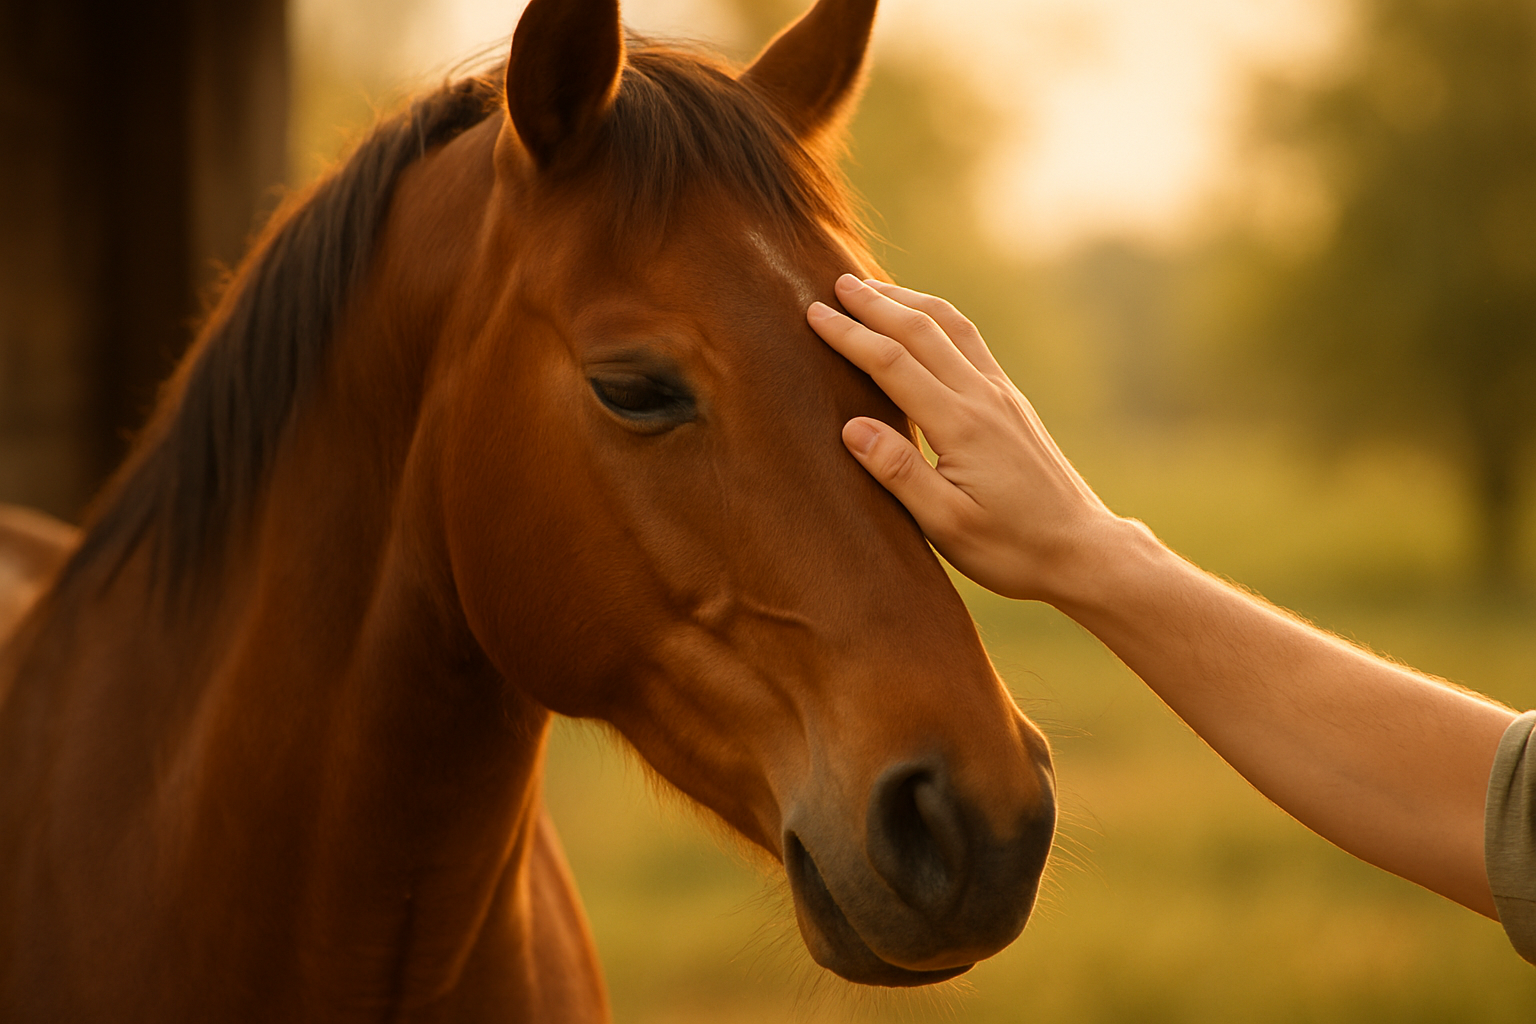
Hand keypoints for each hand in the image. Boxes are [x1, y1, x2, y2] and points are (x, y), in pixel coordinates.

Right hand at [808, 274, 1125, 603]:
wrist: (1080, 549)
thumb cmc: (1010, 548)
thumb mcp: (947, 524)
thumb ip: (899, 472)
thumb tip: (851, 427)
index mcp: (961, 426)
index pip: (893, 364)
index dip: (850, 336)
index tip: (814, 314)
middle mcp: (983, 398)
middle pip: (922, 330)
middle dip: (875, 304)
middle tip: (835, 283)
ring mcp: (1002, 395)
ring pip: (952, 327)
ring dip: (910, 301)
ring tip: (874, 289)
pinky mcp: (1012, 402)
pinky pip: (970, 343)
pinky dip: (938, 320)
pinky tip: (924, 322)